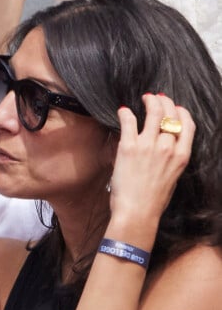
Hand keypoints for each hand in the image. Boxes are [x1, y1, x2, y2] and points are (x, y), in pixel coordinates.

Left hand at [109, 94, 194, 228]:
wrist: (138, 211)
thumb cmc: (153, 200)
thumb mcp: (172, 178)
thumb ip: (171, 160)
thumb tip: (165, 149)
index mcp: (181, 155)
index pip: (187, 124)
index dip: (181, 112)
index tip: (176, 107)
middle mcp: (167, 147)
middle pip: (170, 115)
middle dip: (164, 103)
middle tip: (156, 98)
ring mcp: (148, 145)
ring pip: (153, 113)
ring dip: (149, 102)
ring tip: (145, 98)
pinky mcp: (129, 147)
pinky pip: (129, 122)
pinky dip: (126, 113)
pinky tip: (123, 110)